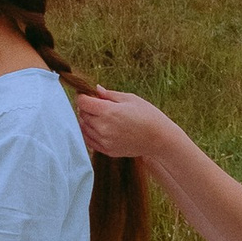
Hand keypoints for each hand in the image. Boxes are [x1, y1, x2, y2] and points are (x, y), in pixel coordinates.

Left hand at [73, 88, 189, 166]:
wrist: (159, 138)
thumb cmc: (147, 114)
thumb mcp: (130, 99)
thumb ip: (110, 95)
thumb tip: (96, 89)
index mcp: (108, 112)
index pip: (83, 103)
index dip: (83, 96)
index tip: (86, 94)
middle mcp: (103, 128)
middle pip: (82, 115)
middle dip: (86, 108)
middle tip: (95, 104)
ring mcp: (104, 141)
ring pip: (83, 128)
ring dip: (87, 120)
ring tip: (98, 116)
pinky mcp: (107, 151)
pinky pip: (89, 141)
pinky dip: (89, 133)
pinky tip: (99, 127)